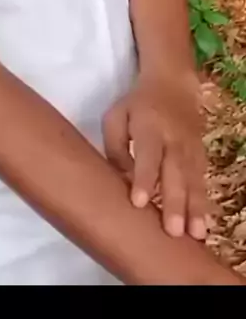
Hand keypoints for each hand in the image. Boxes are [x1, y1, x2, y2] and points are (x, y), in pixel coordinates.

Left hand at [102, 75, 208, 239]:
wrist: (173, 83)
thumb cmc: (136, 105)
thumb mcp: (115, 116)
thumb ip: (114, 147)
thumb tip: (121, 178)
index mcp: (149, 127)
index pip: (147, 156)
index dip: (143, 179)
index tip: (138, 203)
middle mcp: (173, 139)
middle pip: (175, 173)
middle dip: (175, 203)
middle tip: (173, 231)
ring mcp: (190, 148)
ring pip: (194, 180)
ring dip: (195, 209)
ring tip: (195, 235)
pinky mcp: (201, 155)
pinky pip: (203, 181)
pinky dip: (204, 203)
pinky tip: (205, 224)